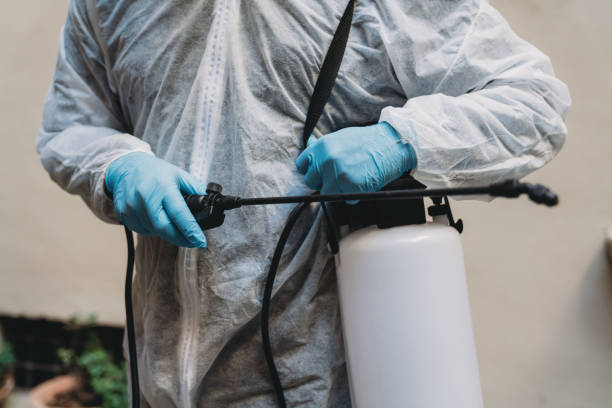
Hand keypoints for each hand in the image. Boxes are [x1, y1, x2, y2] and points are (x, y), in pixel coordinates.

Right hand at [105, 152, 207, 247]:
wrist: (127, 166)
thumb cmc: (156, 171)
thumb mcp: (179, 175)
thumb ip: (195, 189)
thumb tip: (210, 204)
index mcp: (163, 186)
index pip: (179, 213)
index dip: (191, 230)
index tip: (200, 241)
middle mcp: (145, 197)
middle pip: (164, 228)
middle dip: (180, 238)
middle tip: (192, 241)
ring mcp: (131, 205)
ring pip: (152, 231)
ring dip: (166, 233)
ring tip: (173, 226)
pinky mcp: (123, 212)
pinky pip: (140, 229)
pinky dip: (151, 229)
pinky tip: (156, 220)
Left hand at [295, 122, 416, 198]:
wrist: (392, 144)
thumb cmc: (368, 141)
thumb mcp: (340, 138)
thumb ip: (323, 146)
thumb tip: (309, 144)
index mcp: (322, 146)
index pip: (302, 165)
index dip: (311, 170)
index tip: (318, 172)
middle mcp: (327, 160)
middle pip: (312, 182)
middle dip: (323, 182)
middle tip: (337, 177)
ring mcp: (339, 174)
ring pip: (327, 194)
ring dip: (338, 190)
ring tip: (352, 179)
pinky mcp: (351, 187)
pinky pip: (345, 199)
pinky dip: (353, 195)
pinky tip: (361, 182)